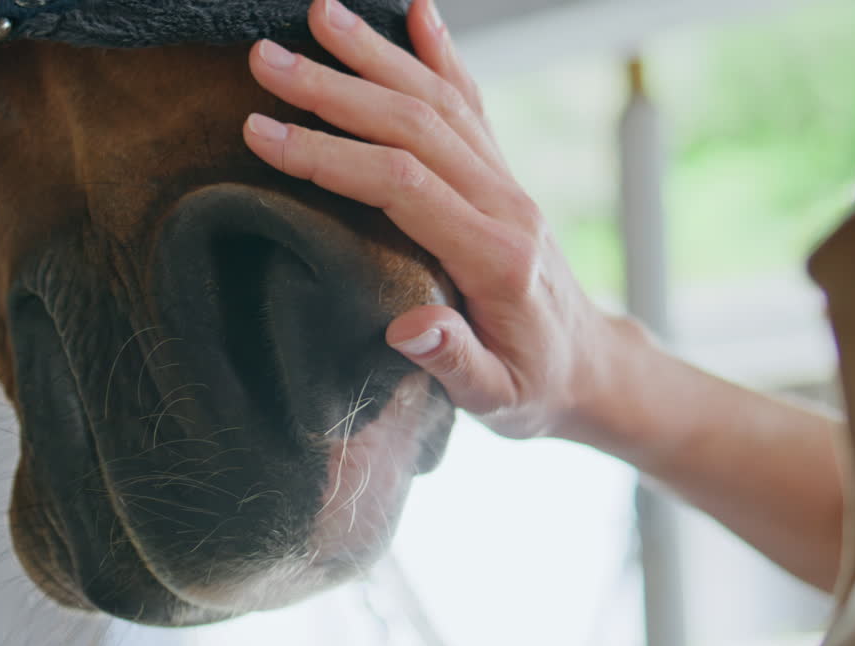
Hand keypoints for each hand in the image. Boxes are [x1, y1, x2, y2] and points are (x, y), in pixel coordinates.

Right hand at [242, 0, 630, 439]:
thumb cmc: (536, 387)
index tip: (262, 133)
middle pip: (415, 127)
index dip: (329, 155)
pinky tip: (419, 14)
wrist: (592, 368)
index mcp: (495, 258)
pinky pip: (471, 105)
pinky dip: (443, 55)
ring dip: (376, 56)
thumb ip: (455, 361)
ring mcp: (507, 184)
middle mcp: (505, 206)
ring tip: (319, 14)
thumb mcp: (497, 399)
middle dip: (335, 90)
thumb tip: (406, 327)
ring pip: (439, 103)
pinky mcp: (502, 178)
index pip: (402, 186)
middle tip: (266, 60)